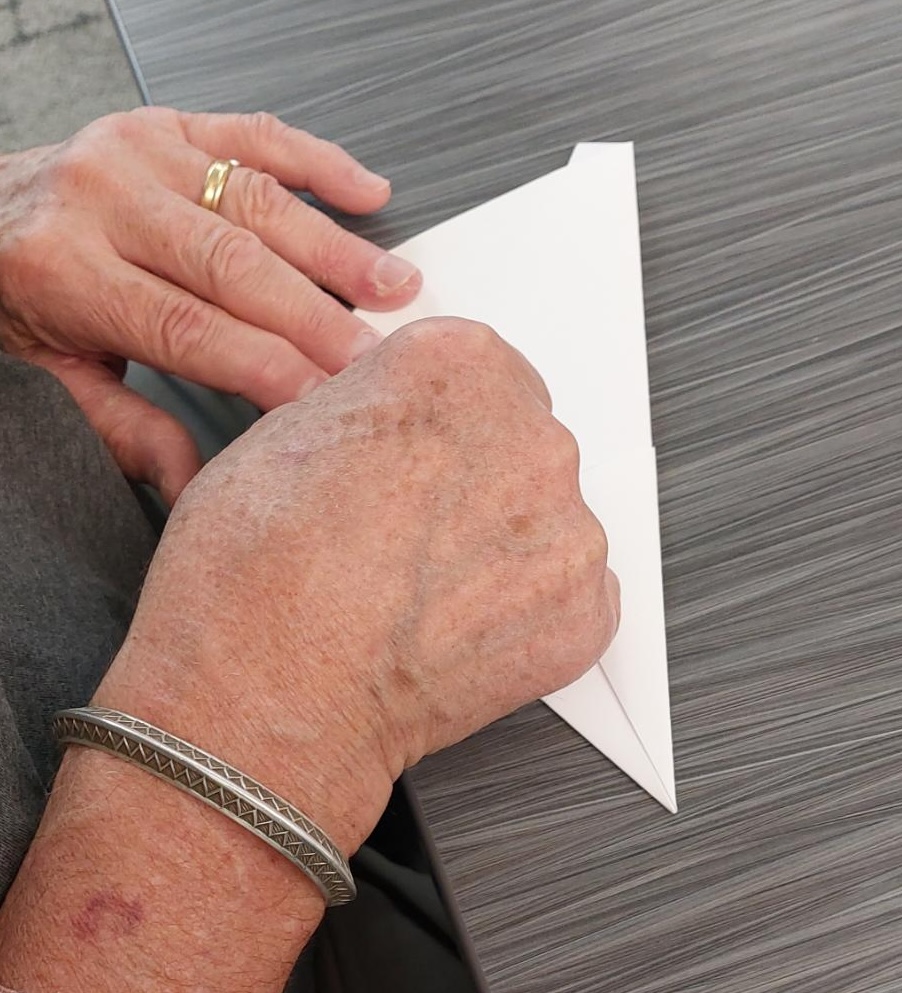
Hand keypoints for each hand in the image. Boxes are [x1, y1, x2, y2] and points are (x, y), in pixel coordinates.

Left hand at [0, 107, 421, 502]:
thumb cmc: (13, 294)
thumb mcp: (53, 377)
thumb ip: (125, 431)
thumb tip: (194, 488)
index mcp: (65, 270)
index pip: (192, 329)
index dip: (271, 367)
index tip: (327, 400)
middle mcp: (103, 199)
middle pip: (237, 266)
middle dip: (318, 319)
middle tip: (376, 357)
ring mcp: (139, 151)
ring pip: (258, 203)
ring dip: (335, 249)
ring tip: (394, 286)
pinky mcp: (168, 126)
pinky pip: (255, 136)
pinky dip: (319, 164)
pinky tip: (367, 194)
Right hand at [96, 317, 620, 850]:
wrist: (262, 693)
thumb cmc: (254, 572)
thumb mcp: (287, 431)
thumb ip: (378, 405)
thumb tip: (403, 422)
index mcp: (455, 367)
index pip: (484, 370)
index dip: (448, 420)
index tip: (431, 454)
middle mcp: (528, 435)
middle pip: (522, 441)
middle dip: (478, 480)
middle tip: (415, 531)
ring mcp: (566, 528)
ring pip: (549, 519)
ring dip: (503, 546)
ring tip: (426, 589)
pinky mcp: (584, 611)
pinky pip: (569, 593)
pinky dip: (525, 611)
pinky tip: (456, 627)